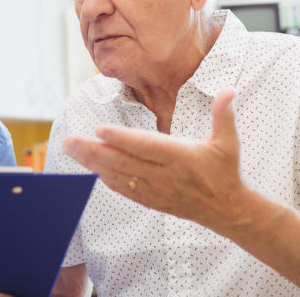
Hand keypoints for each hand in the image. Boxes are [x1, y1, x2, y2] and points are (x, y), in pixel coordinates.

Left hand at [63, 88, 247, 228]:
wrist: (226, 210)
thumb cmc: (225, 172)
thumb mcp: (228, 142)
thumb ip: (223, 115)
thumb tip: (228, 89)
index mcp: (181, 157)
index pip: (147, 147)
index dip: (123, 139)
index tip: (101, 130)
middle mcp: (165, 175)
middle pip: (124, 162)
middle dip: (94, 151)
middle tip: (70, 140)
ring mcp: (156, 190)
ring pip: (119, 176)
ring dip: (93, 163)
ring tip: (72, 149)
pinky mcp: (151, 200)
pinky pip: (124, 189)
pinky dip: (105, 178)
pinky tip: (90, 168)